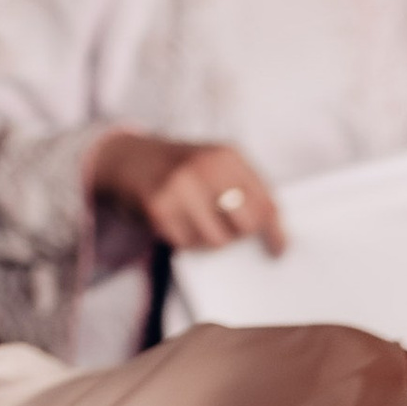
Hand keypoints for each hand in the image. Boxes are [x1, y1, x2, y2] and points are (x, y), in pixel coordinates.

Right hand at [89, 130, 285, 254]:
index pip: (266, 202)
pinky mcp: (159, 207)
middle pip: (247, 225)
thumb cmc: (180, 167)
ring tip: (194, 218)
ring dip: (209, 238)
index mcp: (227, 156)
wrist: (127, 156)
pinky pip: (188, 244)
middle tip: (222, 224)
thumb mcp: (216, 164)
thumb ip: (246, 189)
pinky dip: (185, 239)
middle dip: (238, 233)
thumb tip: (274, 232)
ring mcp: (180, 186)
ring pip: (218, 241)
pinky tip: (176, 219)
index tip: (279, 249)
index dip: (275, 232)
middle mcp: (206, 167)